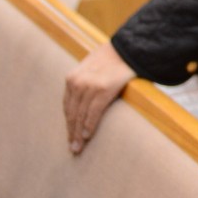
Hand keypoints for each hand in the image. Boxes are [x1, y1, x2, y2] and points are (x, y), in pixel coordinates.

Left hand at [62, 40, 135, 154]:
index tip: (70, 136)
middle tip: (73, 148)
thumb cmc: (113, 59)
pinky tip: (87, 136)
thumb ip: (84, 83)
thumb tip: (83, 103)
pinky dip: (89, 125)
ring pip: (80, 115)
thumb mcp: (91, 68)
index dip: (69, 123)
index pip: (67, 106)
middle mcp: (77, 82)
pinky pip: (93, 112)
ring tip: (79, 147)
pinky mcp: (103, 90)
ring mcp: (89, 86)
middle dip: (71, 132)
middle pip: (72, 113)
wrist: (130, 48)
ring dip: (79, 133)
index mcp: (72, 78)